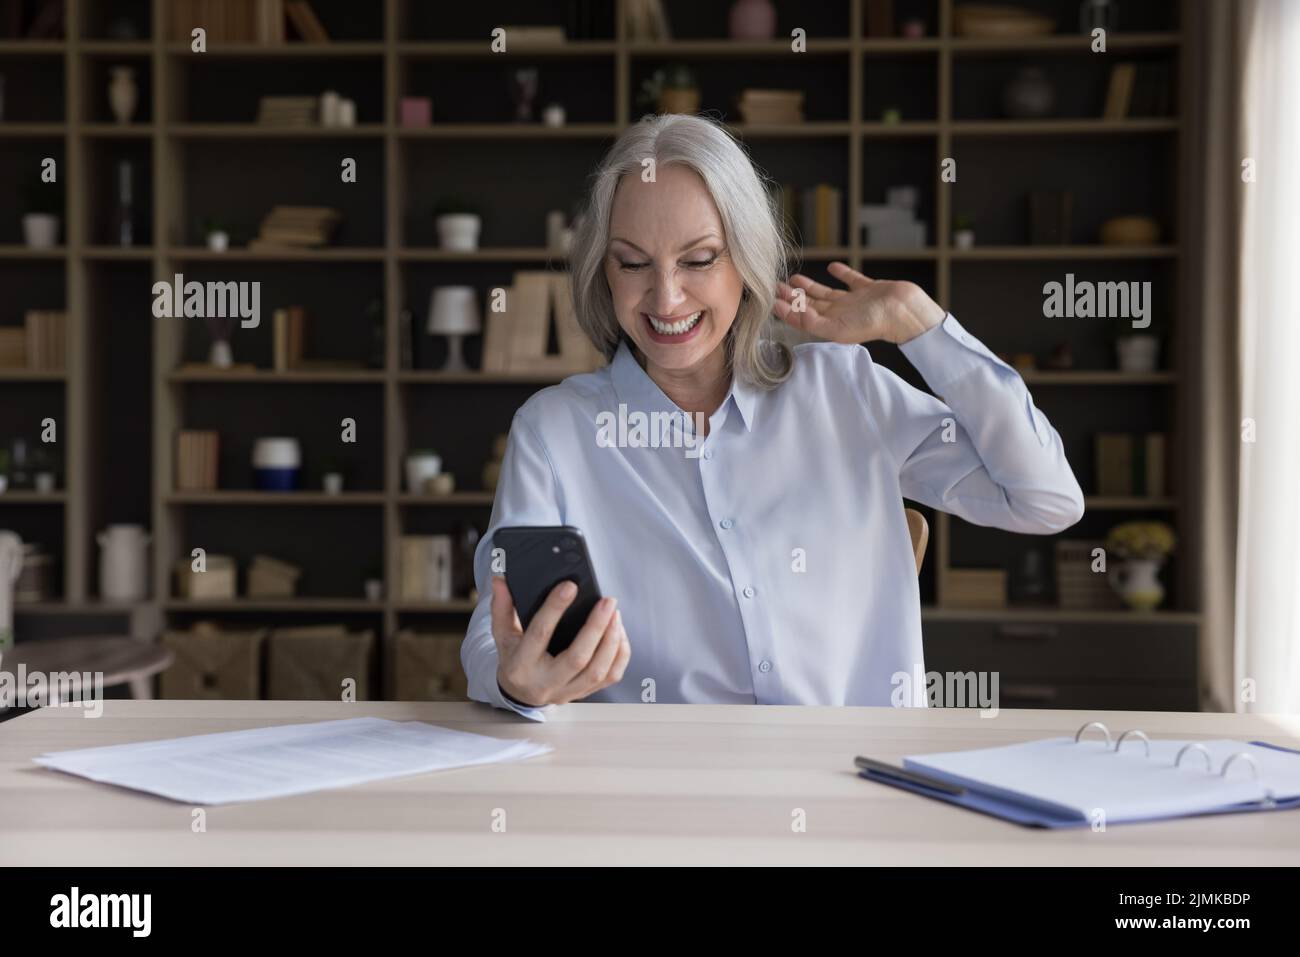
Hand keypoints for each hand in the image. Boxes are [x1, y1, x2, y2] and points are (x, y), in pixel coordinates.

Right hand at [491, 577, 630, 707]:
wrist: (520, 693)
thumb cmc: (514, 658)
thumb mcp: (502, 634)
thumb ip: (501, 607)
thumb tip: (500, 580)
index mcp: (521, 665)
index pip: (539, 634)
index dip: (554, 608)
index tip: (570, 586)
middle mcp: (545, 682)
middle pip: (577, 658)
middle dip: (596, 627)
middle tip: (607, 602)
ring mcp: (567, 691)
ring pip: (597, 671)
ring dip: (611, 641)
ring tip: (614, 615)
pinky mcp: (584, 693)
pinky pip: (610, 677)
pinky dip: (619, 654)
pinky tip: (618, 634)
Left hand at [773, 264, 945, 344]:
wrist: (904, 311)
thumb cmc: (874, 323)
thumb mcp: (840, 328)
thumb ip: (815, 323)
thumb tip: (796, 315)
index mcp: (832, 326)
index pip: (803, 318)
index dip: (787, 311)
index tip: (772, 301)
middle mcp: (841, 314)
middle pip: (811, 305)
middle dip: (793, 297)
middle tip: (777, 286)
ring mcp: (855, 302)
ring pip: (826, 293)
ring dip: (810, 286)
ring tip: (795, 277)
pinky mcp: (868, 289)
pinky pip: (851, 280)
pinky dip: (841, 273)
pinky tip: (831, 266)